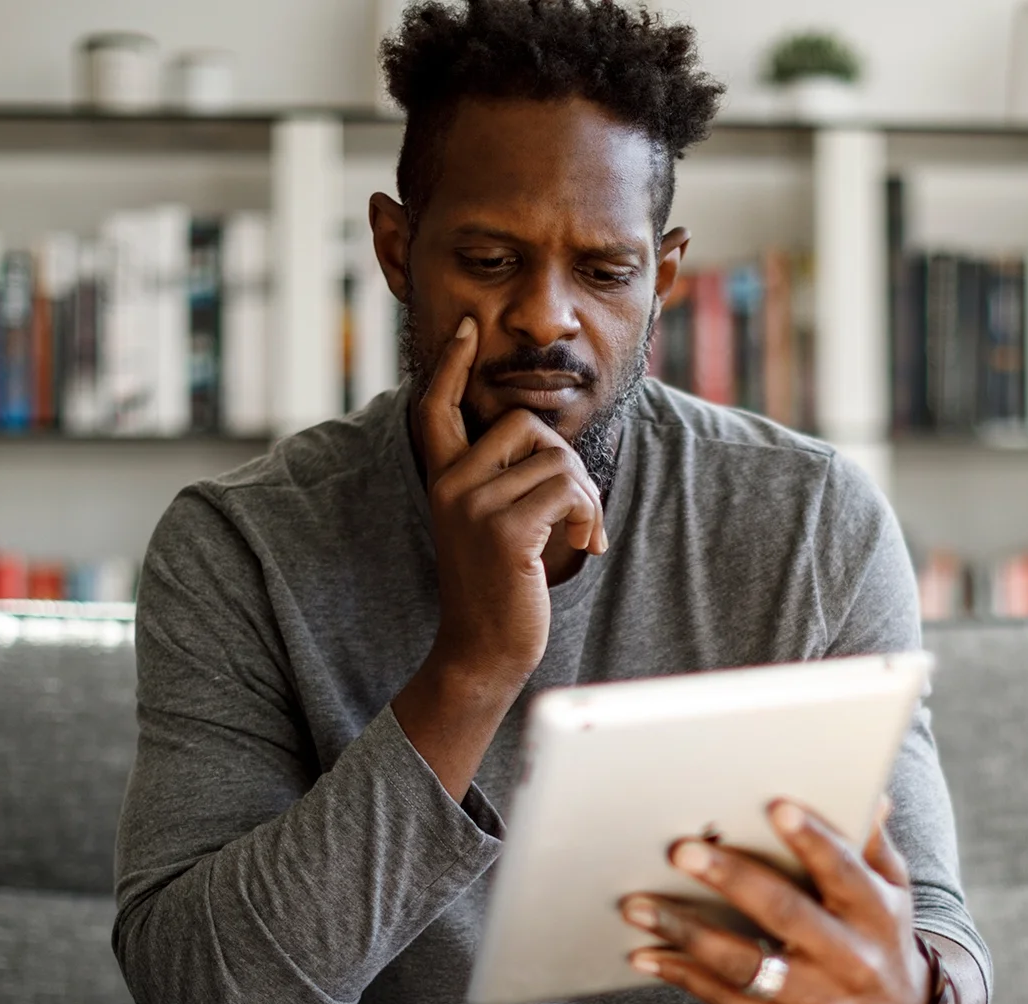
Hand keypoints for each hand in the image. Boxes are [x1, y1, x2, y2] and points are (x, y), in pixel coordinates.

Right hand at [416, 315, 607, 690]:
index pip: (436, 406)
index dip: (450, 364)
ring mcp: (474, 506)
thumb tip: (539, 437)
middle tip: (578, 509)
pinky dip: (591, 515)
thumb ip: (504, 478)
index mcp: (443, 479)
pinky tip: (587, 548)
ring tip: (582, 534)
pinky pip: (569, 489)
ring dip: (587, 496)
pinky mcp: (505, 530)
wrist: (484, 651)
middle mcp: (451, 485)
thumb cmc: (500, 587)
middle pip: (525, 424)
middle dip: (566, 461)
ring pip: (558, 459)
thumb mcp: (491, 523)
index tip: (468, 328)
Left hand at [620, 798, 931, 1003]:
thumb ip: (869, 844)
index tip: (775, 807)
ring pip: (745, 965)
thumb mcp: (892, 887)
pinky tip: (647, 953)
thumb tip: (868, 794)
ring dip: (687, 933)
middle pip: (786, 916)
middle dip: (731, 880)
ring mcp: (819, 1001)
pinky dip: (684, 976)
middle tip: (681, 851)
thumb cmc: (881, 934)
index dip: (812, 841)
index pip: (844, 872)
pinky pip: (728, 1001)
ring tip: (638, 905)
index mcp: (876, 913)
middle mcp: (851, 959)